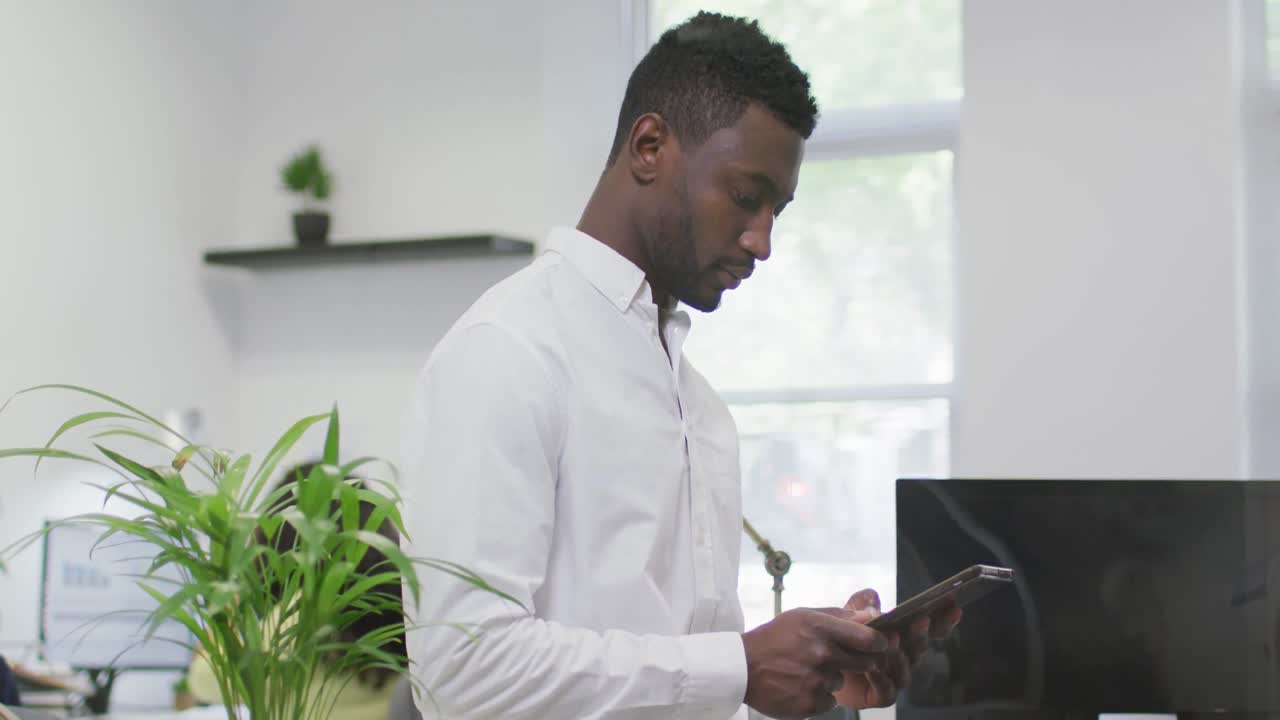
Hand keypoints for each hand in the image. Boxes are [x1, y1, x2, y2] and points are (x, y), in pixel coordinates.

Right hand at [741, 607, 888, 719]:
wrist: (742, 668)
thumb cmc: (774, 639)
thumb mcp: (803, 616)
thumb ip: (839, 616)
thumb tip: (872, 616)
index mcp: (821, 628)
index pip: (868, 638)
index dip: (879, 643)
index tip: (878, 645)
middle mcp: (822, 654)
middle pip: (864, 663)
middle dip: (856, 661)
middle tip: (834, 658)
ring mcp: (817, 680)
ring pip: (841, 681)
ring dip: (830, 677)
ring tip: (805, 671)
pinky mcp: (811, 703)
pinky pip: (829, 700)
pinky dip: (818, 695)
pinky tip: (800, 685)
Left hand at [833, 589, 962, 708]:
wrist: (822, 663)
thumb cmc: (842, 637)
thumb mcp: (850, 612)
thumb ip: (862, 603)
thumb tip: (874, 605)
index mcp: (903, 636)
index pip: (930, 629)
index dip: (944, 620)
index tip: (954, 607)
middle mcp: (904, 657)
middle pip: (919, 647)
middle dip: (920, 633)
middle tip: (919, 620)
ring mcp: (894, 677)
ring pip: (905, 670)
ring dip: (900, 656)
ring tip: (891, 642)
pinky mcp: (881, 695)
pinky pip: (888, 691)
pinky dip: (881, 679)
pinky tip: (872, 668)